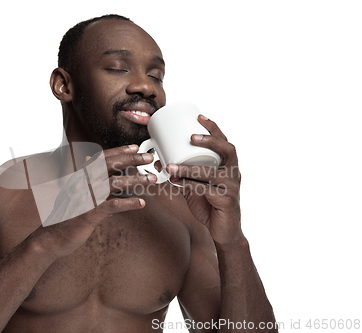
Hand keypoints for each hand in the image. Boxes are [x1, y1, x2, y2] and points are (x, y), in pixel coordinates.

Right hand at [35, 144, 156, 257]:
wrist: (51, 237)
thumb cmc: (66, 215)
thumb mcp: (75, 192)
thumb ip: (87, 179)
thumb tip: (93, 164)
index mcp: (80, 177)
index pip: (101, 158)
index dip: (119, 151)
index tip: (135, 147)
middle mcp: (82, 184)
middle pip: (109, 165)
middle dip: (131, 159)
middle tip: (149, 158)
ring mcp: (85, 198)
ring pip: (113, 183)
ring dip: (135, 179)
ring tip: (150, 179)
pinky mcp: (89, 214)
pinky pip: (112, 206)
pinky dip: (128, 203)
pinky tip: (141, 203)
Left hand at [166, 115, 243, 246]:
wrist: (223, 232)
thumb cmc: (210, 206)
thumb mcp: (195, 187)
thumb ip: (182, 175)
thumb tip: (161, 162)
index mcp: (228, 166)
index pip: (224, 142)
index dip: (213, 128)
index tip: (199, 116)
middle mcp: (234, 174)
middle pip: (227, 150)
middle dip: (209, 140)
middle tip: (191, 137)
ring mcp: (232, 187)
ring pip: (211, 172)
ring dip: (189, 168)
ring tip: (171, 165)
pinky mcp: (227, 201)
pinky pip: (207, 190)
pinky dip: (190, 185)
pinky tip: (177, 182)